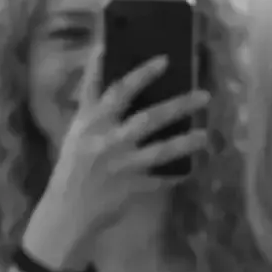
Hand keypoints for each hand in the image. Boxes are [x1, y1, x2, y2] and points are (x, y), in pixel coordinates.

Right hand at [22, 56, 210, 267]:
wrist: (65, 211)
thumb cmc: (72, 168)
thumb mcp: (77, 134)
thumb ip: (96, 110)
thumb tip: (118, 85)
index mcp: (90, 121)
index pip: (113, 89)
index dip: (139, 74)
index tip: (164, 60)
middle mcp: (105, 140)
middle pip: (147, 118)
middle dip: (177, 105)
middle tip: (204, 95)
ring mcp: (120, 165)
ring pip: (160, 150)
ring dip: (186, 142)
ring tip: (206, 135)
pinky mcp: (130, 188)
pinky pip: (160, 181)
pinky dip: (175, 177)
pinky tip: (191, 171)